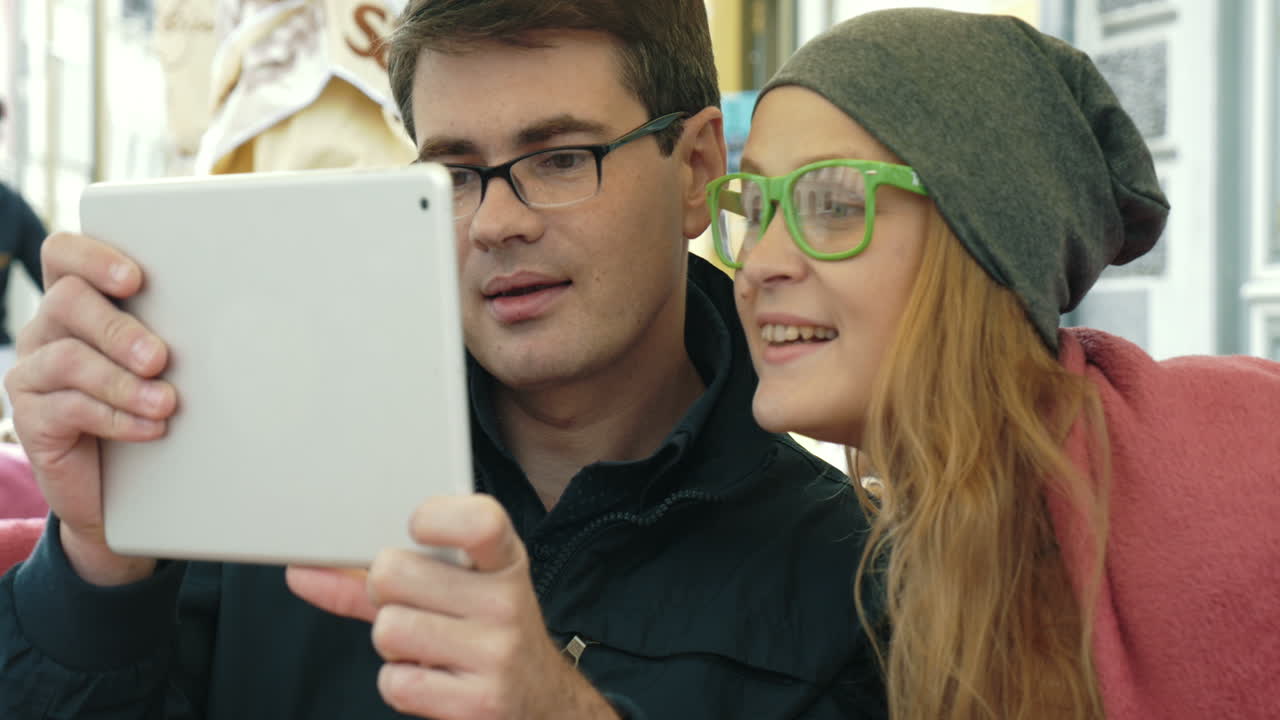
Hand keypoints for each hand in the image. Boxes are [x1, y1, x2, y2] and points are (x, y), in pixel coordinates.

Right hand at [4, 232, 176, 584]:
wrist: (130, 485)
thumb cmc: (155, 405)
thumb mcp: (166, 362)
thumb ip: (174, 331)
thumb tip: (231, 317)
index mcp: (80, 300)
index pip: (63, 254)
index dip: (91, 256)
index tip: (135, 279)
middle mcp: (49, 329)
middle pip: (67, 300)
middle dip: (119, 329)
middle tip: (160, 358)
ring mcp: (34, 372)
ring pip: (67, 357)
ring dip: (123, 381)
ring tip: (165, 403)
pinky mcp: (31, 417)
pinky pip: (68, 408)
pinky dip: (116, 417)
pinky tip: (151, 428)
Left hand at [287, 495, 619, 719]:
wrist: (540, 700)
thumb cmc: (484, 634)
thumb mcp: (452, 591)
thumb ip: (376, 578)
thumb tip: (303, 571)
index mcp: (504, 561)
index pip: (480, 521)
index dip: (436, 517)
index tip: (416, 527)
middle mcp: (507, 601)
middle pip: (394, 572)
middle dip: (384, 594)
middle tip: (413, 606)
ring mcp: (497, 652)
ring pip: (388, 629)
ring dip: (391, 643)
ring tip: (424, 645)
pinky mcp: (480, 701)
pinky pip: (396, 682)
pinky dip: (400, 683)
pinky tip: (431, 678)